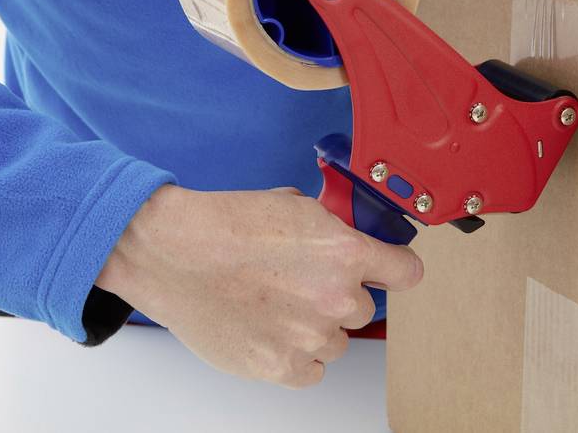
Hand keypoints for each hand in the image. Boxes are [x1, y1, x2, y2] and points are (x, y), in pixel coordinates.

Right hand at [97, 185, 422, 387]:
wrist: (172, 252)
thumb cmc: (223, 226)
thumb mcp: (293, 206)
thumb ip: (332, 229)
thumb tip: (348, 239)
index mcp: (345, 252)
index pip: (405, 271)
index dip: (395, 270)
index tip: (390, 273)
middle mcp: (336, 296)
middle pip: (364, 308)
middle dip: (339, 296)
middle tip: (302, 284)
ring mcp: (310, 336)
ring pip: (337, 341)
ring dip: (317, 328)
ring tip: (277, 305)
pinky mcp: (282, 367)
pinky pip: (313, 370)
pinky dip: (296, 357)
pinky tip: (271, 330)